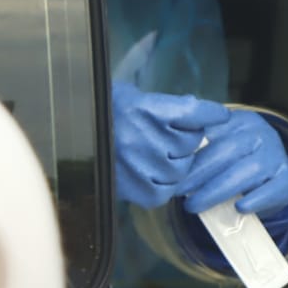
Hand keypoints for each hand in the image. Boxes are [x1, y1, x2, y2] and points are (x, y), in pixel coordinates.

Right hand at [112, 81, 230, 207]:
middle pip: (191, 143)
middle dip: (184, 140)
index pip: (195, 113)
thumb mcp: (132, 96)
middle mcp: (143, 138)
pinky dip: (162, 185)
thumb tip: (207, 115)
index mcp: (144, 109)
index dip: (210, 114)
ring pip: (181, 169)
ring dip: (175, 163)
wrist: (66, 132)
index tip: (221, 116)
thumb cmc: (103, 113)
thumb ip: (169, 106)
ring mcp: (138, 166)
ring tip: (152, 155)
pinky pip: (165, 191)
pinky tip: (148, 173)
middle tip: (163, 137)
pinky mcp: (134, 190)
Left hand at [177, 110, 287, 215]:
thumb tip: (166, 154)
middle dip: (199, 173)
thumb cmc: (234, 162)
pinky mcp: (287, 180)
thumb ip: (196, 146)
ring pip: (249, 171)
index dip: (190, 150)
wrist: (271, 178)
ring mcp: (278, 156)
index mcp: (241, 121)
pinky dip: (254, 199)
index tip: (169, 168)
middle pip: (230, 151)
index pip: (213, 130)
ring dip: (218, 190)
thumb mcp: (218, 145)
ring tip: (194, 205)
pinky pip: (272, 189)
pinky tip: (238, 208)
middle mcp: (263, 134)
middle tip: (177, 191)